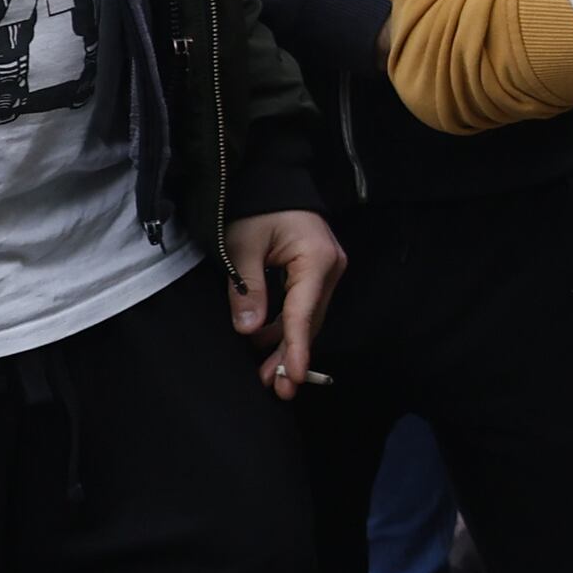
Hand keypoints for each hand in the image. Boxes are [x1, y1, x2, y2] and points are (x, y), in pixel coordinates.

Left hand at [224, 208, 345, 399]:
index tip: (292, 378)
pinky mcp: (318, 275)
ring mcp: (328, 272)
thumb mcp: (242, 244)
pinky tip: (268, 345)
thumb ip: (246, 287)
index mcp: (316, 259)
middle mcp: (330, 268)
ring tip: (266, 375)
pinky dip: (287, 329)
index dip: (296, 348)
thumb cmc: (256, 208)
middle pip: (310, 322)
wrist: (270, 183)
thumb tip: (248, 329)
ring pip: (308, 319)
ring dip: (287, 345)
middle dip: (291, 356)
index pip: (304, 312)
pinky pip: (304, 308)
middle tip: (276, 389)